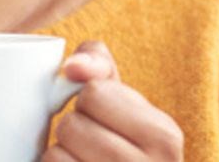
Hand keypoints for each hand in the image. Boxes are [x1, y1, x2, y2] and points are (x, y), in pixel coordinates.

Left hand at [43, 41, 183, 161]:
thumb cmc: (124, 144)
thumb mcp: (126, 104)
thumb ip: (100, 66)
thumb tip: (71, 67)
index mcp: (164, 135)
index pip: (94, 93)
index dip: (87, 102)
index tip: (104, 120)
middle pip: (71, 125)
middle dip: (72, 131)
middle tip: (91, 146)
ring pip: (54, 156)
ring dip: (58, 157)